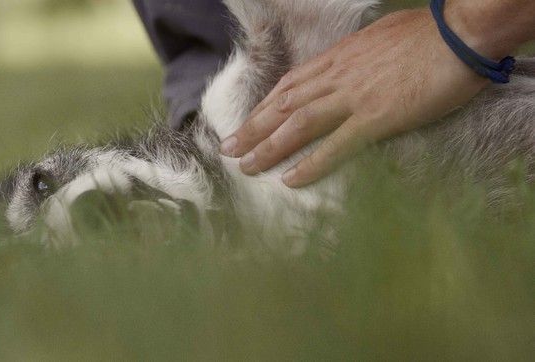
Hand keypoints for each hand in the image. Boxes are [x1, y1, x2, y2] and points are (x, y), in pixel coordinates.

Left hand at [219, 9, 488, 186]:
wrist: (461, 34)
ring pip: (297, 126)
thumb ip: (360, 56)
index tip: (249, 122)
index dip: (265, 105)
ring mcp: (353, 98)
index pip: (290, 85)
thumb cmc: (430, 33)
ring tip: (247, 167)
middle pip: (283, 105)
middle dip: (252, 128)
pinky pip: (334, 147)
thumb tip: (354, 66)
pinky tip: (290, 180)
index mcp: (338, 58)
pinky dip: (310, 165)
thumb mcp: (381, 38)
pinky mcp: (375, 118)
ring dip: (268, 148)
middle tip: (229, 149)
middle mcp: (337, 77)